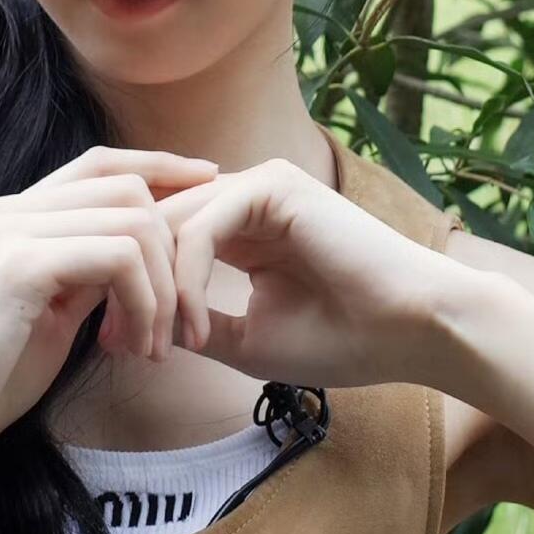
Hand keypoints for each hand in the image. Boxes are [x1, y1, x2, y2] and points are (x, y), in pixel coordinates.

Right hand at [0, 145, 214, 477]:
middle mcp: (10, 210)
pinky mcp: (20, 266)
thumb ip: (87, 277)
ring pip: (133, 221)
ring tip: (150, 348)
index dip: (160, 168)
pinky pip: (119, 257)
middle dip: (174, 250)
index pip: (101, 166)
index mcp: (12, 217)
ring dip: (162, 289)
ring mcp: (12, 231)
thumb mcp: (48, 316)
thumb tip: (140, 261)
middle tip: (178, 326)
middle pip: (128, 187)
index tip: (208, 188)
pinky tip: (130, 347)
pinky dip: (144, 302)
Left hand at [149, 156, 451, 389]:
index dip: (131, 290)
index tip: (119, 347)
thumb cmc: (345, 339)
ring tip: (156, 347)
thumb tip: (135, 325)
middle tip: (119, 347)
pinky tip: (198, 329)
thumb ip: (195, 325)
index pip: (159, 243)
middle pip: (154, 229)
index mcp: (239, 227)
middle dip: (130, 289)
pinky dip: (189, 282)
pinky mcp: (273, 186)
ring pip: (171, 227)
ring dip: (156, 292)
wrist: (414, 331)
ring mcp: (260, 185)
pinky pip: (203, 228)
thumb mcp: (247, 338)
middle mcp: (244, 197)